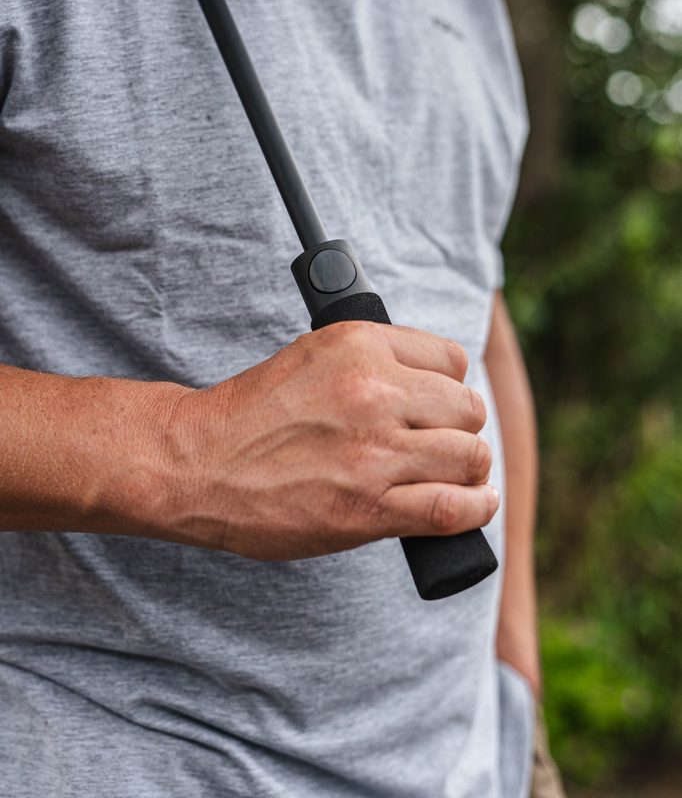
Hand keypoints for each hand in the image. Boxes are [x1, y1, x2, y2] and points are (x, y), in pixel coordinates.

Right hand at [151, 321, 499, 559]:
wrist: (198, 464)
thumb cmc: (252, 413)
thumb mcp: (312, 355)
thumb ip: (372, 360)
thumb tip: (431, 382)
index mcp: (360, 345)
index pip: (451, 359)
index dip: (449, 386)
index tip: (437, 404)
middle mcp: (374, 391)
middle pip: (467, 408)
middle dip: (460, 427)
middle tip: (439, 442)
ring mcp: (375, 451)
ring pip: (470, 455)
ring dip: (468, 468)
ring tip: (453, 475)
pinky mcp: (371, 507)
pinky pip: (456, 507)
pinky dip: (476, 507)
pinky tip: (475, 503)